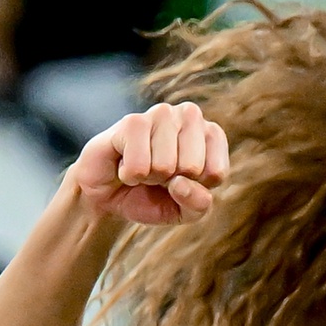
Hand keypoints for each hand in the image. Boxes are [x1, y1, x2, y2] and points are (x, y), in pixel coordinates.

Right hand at [70, 101, 228, 225]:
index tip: (181, 182)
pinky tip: (125, 164)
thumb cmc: (153, 196)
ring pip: (165, 165)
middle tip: (157, 175)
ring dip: (149, 177)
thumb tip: (180, 183)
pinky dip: (131, 175)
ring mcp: (161, 114)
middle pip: (192, 167)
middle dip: (170, 182)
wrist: (108, 196)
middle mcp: (189, 116)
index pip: (217, 173)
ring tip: (142, 168)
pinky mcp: (132, 121)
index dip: (195, 189)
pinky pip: (139, 166)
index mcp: (211, 134)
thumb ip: (198, 204)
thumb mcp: (184, 211)